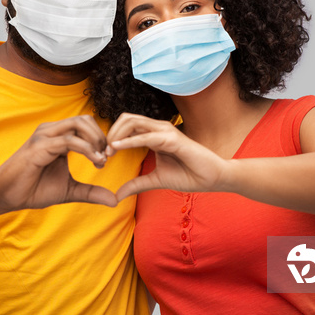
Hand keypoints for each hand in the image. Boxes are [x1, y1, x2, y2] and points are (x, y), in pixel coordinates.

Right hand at [0, 115, 116, 208]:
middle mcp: (51, 131)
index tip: (105, 160)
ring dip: (95, 140)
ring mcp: (44, 136)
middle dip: (101, 137)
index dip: (101, 139)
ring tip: (100, 159)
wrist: (6, 195)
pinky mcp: (40, 146)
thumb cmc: (34, 189)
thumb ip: (90, 192)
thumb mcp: (69, 191)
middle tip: (106, 157)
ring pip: (78, 124)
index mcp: (58, 136)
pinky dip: (86, 149)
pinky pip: (69, 140)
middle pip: (85, 119)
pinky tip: (94, 161)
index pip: (86, 125)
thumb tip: (114, 200)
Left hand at [106, 113, 225, 200]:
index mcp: (153, 135)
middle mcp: (158, 128)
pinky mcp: (172, 139)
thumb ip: (136, 184)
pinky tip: (117, 148)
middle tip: (102, 152)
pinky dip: (129, 141)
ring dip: (116, 135)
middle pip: (125, 119)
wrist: (212, 178)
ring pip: (132, 122)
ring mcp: (165, 131)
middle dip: (110, 133)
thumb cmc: (188, 175)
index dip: (112, 137)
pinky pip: (145, 137)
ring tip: (108, 151)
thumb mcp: (156, 180)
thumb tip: (117, 195)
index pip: (127, 126)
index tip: (102, 155)